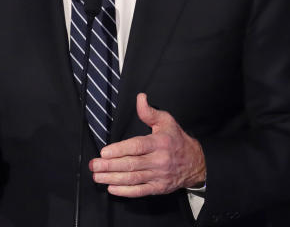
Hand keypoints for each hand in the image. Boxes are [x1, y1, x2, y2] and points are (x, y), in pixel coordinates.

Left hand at [89, 92, 205, 196]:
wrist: (196, 163)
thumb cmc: (177, 140)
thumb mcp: (166, 121)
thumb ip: (149, 112)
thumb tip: (140, 98)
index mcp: (159, 143)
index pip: (137, 146)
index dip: (119, 150)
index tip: (104, 152)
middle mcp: (159, 160)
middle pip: (131, 164)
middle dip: (110, 166)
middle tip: (94, 165)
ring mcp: (159, 176)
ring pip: (133, 178)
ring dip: (113, 179)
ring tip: (98, 177)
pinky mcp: (159, 188)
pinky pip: (140, 191)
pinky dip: (125, 191)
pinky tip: (112, 188)